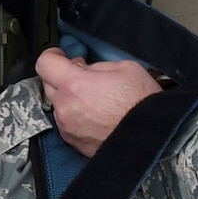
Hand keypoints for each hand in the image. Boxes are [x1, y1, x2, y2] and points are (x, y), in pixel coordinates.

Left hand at [35, 47, 159, 157]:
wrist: (152, 138)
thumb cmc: (142, 105)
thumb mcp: (124, 68)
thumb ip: (95, 65)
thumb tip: (83, 68)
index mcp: (75, 85)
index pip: (45, 63)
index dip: (52, 56)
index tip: (59, 56)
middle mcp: (65, 108)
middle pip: (49, 84)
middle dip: (62, 77)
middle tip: (83, 76)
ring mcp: (68, 128)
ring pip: (58, 105)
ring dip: (69, 98)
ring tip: (94, 98)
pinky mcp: (73, 143)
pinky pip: (66, 123)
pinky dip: (75, 116)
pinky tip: (96, 115)